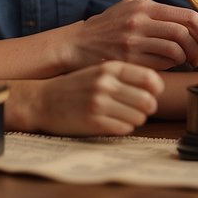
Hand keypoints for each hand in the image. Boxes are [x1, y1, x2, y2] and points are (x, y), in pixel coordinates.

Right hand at [7, 61, 164, 135]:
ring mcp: (99, 103)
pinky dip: (122, 128)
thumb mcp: (98, 71)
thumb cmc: (75, 87)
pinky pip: (124, 129)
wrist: (41, 100)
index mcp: (109, 68)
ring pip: (139, 117)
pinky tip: (111, 122)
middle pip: (148, 101)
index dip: (156, 89)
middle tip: (138, 108)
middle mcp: (106, 84)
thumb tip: (156, 85)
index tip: (151, 93)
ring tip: (121, 115)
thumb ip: (123, 75)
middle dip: (147, 108)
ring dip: (134, 119)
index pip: (150, 78)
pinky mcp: (94, 122)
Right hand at [73, 0, 197, 70]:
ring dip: (186, 58)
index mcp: (143, 5)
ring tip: (186, 62)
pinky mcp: (129, 60)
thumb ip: (154, 9)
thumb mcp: (128, 6)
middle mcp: (139, 21)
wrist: (78, 44)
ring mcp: (133, 41)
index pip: (186, 16)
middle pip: (183, 33)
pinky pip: (161, 64)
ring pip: (175, 50)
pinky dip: (171, 66)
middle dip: (197, 47)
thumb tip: (187, 20)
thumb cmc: (107, 26)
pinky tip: (169, 66)